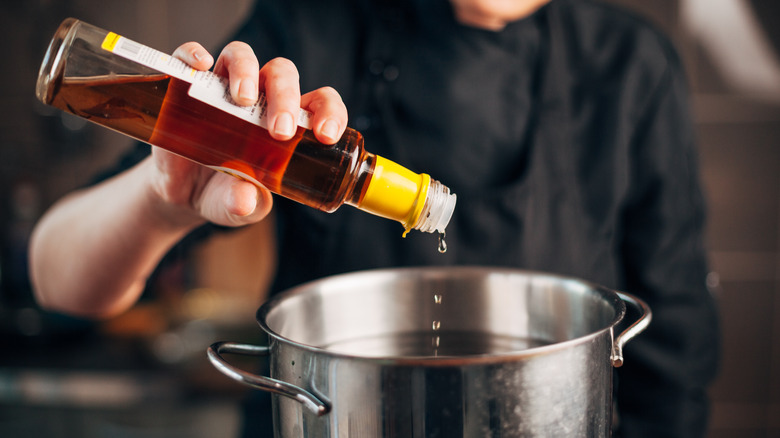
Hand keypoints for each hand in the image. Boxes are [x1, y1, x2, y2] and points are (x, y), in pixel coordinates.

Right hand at [147, 41, 348, 227]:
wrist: (183, 195)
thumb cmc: (227, 194)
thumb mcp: (240, 207)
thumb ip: (246, 205)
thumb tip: (243, 200)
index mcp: (288, 122)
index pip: (319, 102)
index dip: (330, 111)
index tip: (326, 136)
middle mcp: (260, 98)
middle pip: (281, 74)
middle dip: (286, 98)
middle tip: (280, 131)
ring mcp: (223, 89)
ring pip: (242, 56)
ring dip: (247, 71)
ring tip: (243, 100)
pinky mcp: (189, 87)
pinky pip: (191, 56)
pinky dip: (194, 54)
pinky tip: (201, 66)